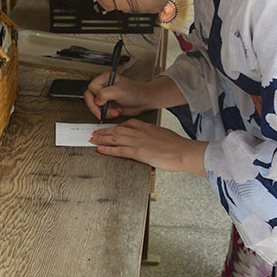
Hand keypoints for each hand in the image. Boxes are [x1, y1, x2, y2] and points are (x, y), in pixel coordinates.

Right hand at [84, 74, 153, 119]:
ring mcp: (106, 97)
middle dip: (96, 107)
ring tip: (116, 111)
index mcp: (105, 79)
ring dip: (105, 112)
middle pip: (90, 97)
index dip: (95, 97)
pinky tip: (117, 112)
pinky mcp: (109, 105)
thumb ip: (105, 93)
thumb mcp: (119, 91)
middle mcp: (104, 87)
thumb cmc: (136, 92)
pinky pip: (101, 112)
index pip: (92, 88)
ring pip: (95, 106)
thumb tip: (96, 100)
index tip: (102, 103)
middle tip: (101, 113)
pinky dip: (108, 114)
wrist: (144, 101)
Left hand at [90, 120, 206, 174]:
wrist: (183, 151)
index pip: (128, 124)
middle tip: (95, 132)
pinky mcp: (138, 152)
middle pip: (117, 130)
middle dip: (104, 131)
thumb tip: (152, 142)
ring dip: (102, 139)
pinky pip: (118, 150)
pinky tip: (100, 149)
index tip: (110, 129)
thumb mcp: (163, 135)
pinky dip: (108, 149)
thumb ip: (154, 137)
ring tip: (93, 139)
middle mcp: (140, 132)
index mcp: (146, 127)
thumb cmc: (177, 146)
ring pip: (115, 138)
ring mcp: (138, 141)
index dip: (116, 127)